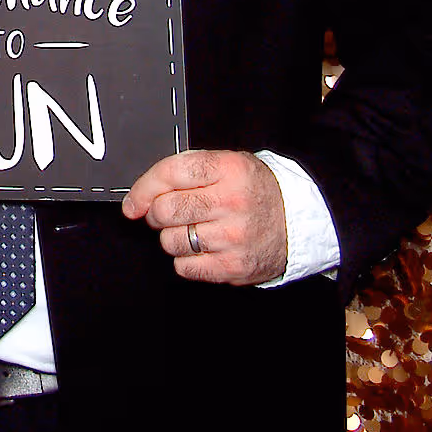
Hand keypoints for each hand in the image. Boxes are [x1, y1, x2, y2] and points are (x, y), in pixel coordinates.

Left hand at [121, 150, 288, 285]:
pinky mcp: (234, 266)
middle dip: (156, 214)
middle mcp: (231, 202)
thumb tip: (141, 195)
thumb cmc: (256, 191)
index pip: (170, 173)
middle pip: (165, 210)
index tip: (133, 202)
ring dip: (173, 238)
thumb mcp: (229, 164)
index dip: (143, 188)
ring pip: (171, 241)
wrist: (298, 219)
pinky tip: (203, 249)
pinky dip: (186, 260)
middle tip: (168, 215)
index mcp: (228, 170)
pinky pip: (185, 267)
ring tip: (194, 230)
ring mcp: (233, 237)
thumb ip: (188, 171)